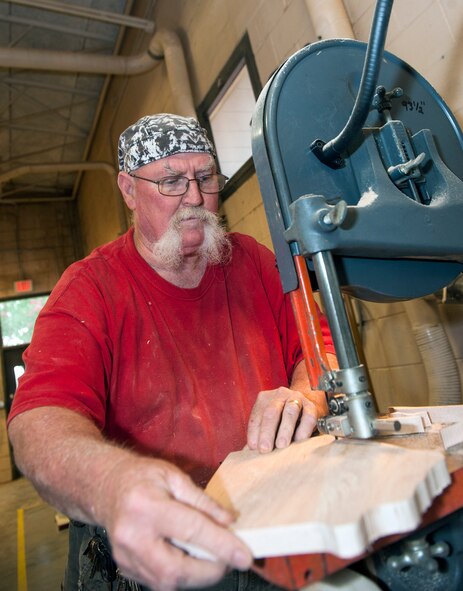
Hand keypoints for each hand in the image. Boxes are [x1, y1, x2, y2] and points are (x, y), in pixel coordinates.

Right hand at [103, 458, 252, 589]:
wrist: (105, 487)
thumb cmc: (140, 477)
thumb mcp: (174, 476)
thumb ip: (202, 501)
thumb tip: (228, 522)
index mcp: (145, 506)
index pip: (191, 531)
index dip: (222, 545)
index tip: (244, 555)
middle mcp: (132, 536)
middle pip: (176, 570)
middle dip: (210, 571)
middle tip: (229, 559)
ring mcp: (125, 556)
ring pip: (168, 583)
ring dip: (197, 575)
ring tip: (211, 557)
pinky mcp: (126, 568)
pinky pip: (158, 582)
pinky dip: (180, 574)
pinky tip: (188, 557)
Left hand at [247, 387, 317, 453]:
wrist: (304, 407)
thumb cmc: (281, 419)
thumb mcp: (269, 423)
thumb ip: (260, 434)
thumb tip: (250, 451)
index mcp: (265, 398)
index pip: (257, 415)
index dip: (254, 432)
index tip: (254, 447)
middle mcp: (280, 395)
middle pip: (271, 411)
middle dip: (267, 431)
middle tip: (265, 449)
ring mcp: (297, 398)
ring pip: (290, 412)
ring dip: (285, 430)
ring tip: (281, 445)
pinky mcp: (311, 406)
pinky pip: (308, 417)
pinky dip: (303, 430)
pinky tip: (299, 441)